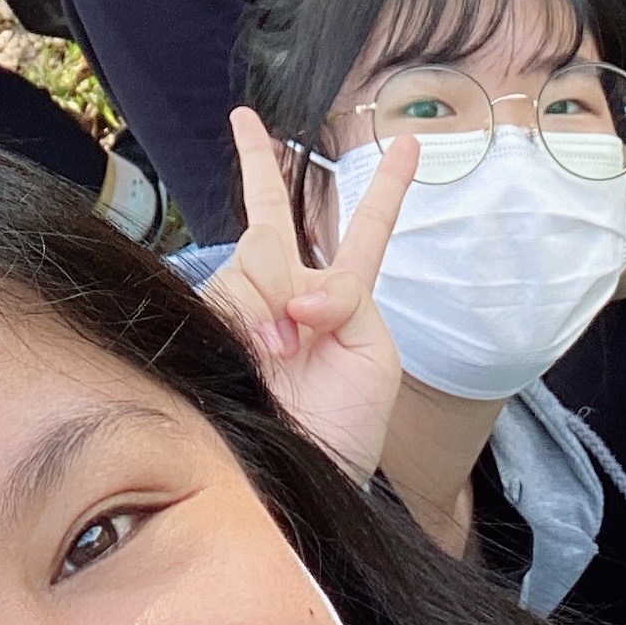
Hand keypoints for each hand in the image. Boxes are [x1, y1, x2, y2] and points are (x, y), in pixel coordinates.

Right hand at [204, 107, 416, 483]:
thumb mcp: (375, 357)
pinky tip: (262, 350)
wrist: (303, 482)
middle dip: (263, 191)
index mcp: (342, 297)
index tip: (412, 142)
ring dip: (274, 300)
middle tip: (280, 254)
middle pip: (271, 216)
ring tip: (282, 355)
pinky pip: (232, 290)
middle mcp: (289, 291)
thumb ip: (348, 299)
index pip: (365, 228)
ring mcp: (246, 303)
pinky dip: (253, 316)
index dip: (387, 184)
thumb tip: (293, 291)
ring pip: (256, 254)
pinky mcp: (212, 320)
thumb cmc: (344, 430)